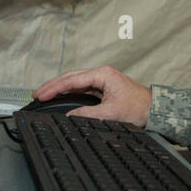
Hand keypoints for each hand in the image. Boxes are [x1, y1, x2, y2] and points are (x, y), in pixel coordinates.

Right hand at [35, 66, 151, 126]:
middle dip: (53, 86)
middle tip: (36, 95)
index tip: (41, 95)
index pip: (72, 80)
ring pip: (75, 82)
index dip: (54, 88)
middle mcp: (101, 74)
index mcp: (103, 75)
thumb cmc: (138, 108)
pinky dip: (69, 92)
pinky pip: (81, 88)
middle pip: (71, 77)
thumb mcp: (110, 114)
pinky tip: (60, 97)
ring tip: (44, 95)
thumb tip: (69, 116)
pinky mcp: (103, 88)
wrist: (154, 110)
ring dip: (60, 88)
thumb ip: (86, 114)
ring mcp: (102, 80)